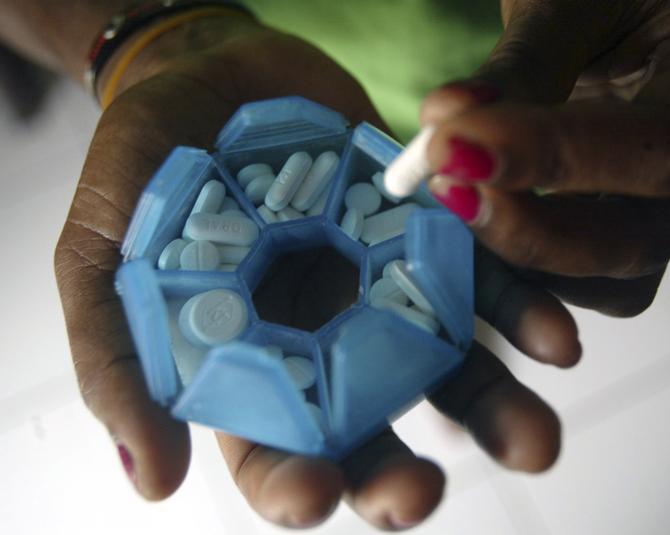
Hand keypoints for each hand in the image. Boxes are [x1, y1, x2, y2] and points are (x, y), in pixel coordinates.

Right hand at [54, 16, 579, 529]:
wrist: (210, 74)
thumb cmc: (147, 169)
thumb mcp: (106, 256)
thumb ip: (119, 360)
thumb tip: (150, 480)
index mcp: (252, 369)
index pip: (275, 452)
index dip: (293, 484)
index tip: (312, 493)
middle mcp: (328, 346)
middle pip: (371, 430)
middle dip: (401, 474)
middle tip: (423, 493)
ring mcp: (385, 292)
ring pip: (446, 371)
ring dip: (492, 410)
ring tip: (534, 440)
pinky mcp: (430, 236)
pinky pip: (484, 282)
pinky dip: (520, 312)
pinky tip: (555, 339)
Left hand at [421, 0, 669, 315]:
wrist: (607, 8)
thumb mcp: (568, 1)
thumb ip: (521, 64)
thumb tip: (446, 127)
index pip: (660, 145)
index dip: (558, 159)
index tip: (459, 147)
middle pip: (641, 238)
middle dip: (532, 232)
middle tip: (448, 185)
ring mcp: (669, 201)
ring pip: (615, 279)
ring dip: (524, 266)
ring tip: (456, 205)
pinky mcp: (623, 226)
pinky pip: (586, 280)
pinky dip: (526, 275)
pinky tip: (478, 227)